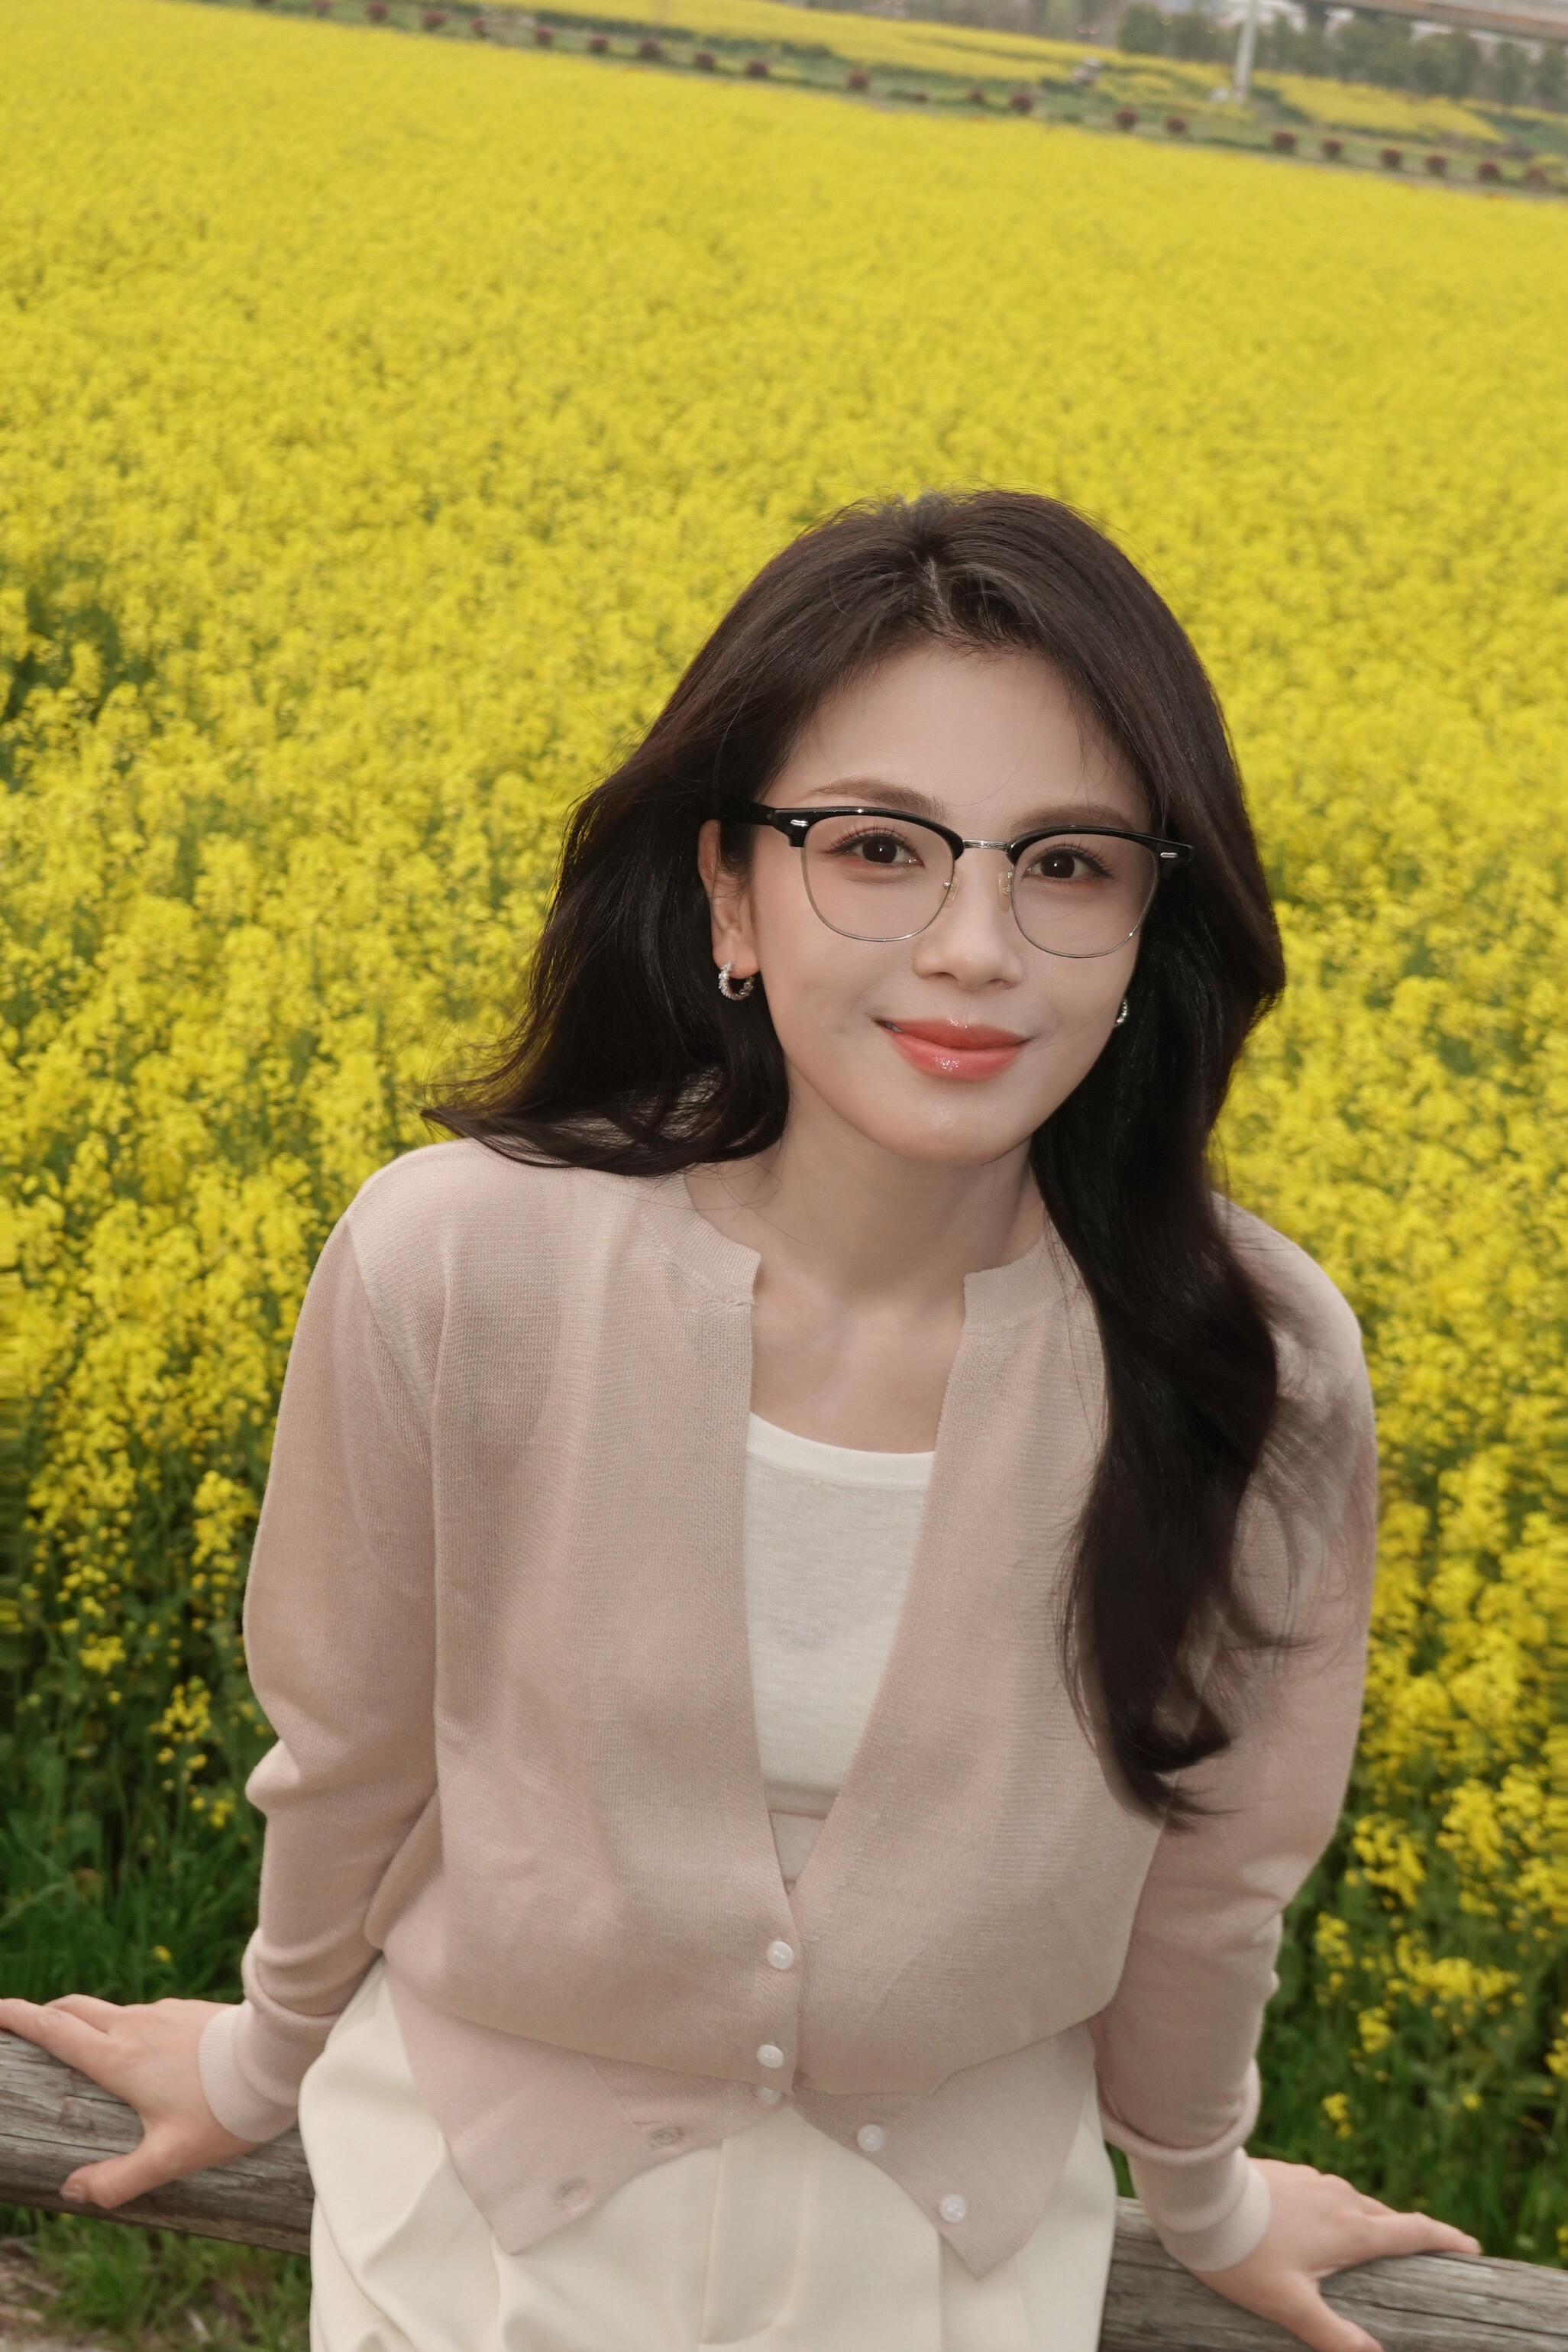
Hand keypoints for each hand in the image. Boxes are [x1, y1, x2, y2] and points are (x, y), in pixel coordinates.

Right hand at [0, 1993, 263, 2209]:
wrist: (281, 2056)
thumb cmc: (225, 2108)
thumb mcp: (171, 2158)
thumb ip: (119, 2181)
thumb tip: (73, 2193)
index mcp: (118, 2056)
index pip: (54, 2028)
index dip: (17, 2017)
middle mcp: (133, 2024)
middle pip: (74, 2009)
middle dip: (42, 2014)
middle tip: (23, 2030)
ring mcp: (162, 2012)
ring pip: (109, 2010)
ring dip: (85, 2022)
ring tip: (79, 2050)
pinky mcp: (187, 2010)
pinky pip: (142, 2015)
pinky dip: (121, 2026)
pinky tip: (138, 2055)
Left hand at [1190, 2157, 1482, 2351]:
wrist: (1199, 2198)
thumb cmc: (1244, 2255)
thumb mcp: (1289, 2306)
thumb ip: (1332, 2336)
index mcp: (1351, 2229)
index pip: (1413, 2231)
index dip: (1446, 2239)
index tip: (1472, 2248)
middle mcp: (1340, 2198)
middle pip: (1387, 2218)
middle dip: (1411, 2236)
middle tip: (1428, 2256)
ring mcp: (1314, 2180)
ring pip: (1355, 2203)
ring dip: (1371, 2223)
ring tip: (1374, 2246)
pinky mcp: (1290, 2173)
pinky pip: (1326, 2194)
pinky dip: (1339, 2211)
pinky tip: (1321, 2228)